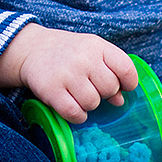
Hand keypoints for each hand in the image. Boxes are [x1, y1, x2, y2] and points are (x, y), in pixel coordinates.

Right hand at [0, 23, 138, 122]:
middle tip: (92, 87)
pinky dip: (77, 115)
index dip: (128, 83)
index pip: (126, 69)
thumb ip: (111, 71)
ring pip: (92, 103)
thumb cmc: (70, 53)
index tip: (122, 87)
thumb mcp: (93, 52)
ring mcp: (67, 73)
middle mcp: (84, 58)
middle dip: (104, 93)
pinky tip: (73, 107)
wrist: (33, 49)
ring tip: (79, 95)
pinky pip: (74, 113)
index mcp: (98, 46)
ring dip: (89, 105)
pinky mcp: (51, 90)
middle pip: (110, 89)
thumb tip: (121, 100)